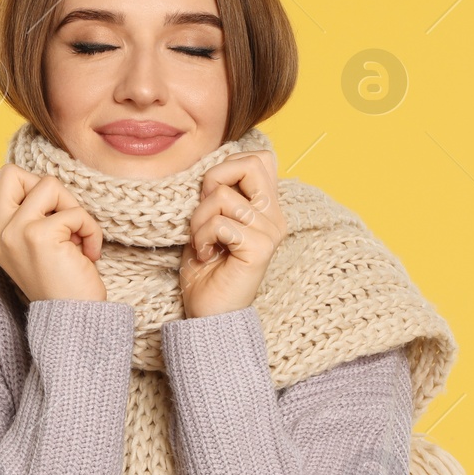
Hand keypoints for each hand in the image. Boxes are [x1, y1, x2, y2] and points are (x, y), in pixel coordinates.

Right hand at [0, 165, 107, 302]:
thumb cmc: (61, 282)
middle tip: (60, 218)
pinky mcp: (39, 236)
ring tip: (76, 237)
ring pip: (48, 183)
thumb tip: (42, 182)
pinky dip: (90, 229)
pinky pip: (74, 211)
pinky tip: (89, 253)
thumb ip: (25, 214)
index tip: (44, 217)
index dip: (24, 188)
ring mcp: (14, 233)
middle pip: (10, 172)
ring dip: (72, 208)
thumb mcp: (31, 245)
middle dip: (44, 188)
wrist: (73, 320)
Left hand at [177, 150, 286, 318]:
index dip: (228, 165)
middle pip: (251, 163)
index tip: (210, 195)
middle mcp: (274, 217)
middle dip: (215, 179)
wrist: (210, 315)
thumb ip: (217, 196)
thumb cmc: (206, 272)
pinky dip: (202, 237)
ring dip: (199, 219)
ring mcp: (270, 232)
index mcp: (265, 208)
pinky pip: (222, 223)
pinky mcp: (260, 249)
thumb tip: (209, 170)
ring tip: (201, 242)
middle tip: (205, 210)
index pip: (259, 159)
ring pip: (224, 197)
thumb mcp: (208, 223)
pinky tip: (205, 254)